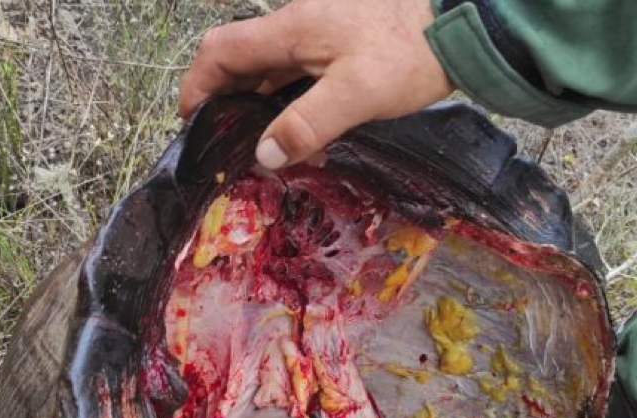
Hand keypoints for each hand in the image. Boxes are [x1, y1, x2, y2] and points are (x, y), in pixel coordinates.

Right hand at [178, 0, 453, 169]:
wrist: (465, 21)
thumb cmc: (410, 53)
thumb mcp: (357, 94)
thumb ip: (305, 124)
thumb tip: (264, 155)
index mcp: (290, 29)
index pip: (220, 51)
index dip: (197, 85)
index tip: (193, 122)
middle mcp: (298, 23)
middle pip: (239, 56)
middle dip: (223, 96)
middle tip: (223, 138)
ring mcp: (320, 29)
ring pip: (268, 63)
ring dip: (254, 98)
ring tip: (255, 138)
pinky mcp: (341, 39)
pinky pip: (295, 66)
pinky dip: (282, 94)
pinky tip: (295, 121)